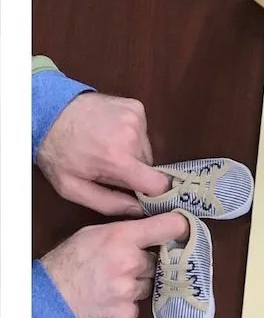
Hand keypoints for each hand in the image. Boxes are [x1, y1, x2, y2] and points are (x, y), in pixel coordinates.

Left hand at [35, 92, 169, 216]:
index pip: (159, 183)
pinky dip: (131, 135)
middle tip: (110, 168)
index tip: (145, 194)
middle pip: (150, 166)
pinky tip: (111, 133)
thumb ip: (108, 203)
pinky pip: (143, 130)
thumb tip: (138, 210)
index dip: (155, 192)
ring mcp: (135, 118)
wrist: (50, 113)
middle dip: (134, 171)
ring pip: (146, 148)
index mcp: (117, 159)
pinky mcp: (135, 107)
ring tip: (107, 147)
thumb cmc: (58, 153)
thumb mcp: (72, 188)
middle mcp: (132, 136)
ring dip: (132, 152)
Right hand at [41, 212, 188, 317]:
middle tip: (120, 267)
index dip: (180, 227)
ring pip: (148, 285)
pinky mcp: (127, 317)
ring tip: (108, 286)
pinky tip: (106, 303)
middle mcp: (130, 264)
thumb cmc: (64, 268)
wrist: (44, 308)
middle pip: (158, 261)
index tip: (187, 229)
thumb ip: (124, 232)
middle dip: (144, 264)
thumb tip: (152, 230)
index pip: (168, 227)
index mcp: (121, 238)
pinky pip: (137, 307)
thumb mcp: (90, 235)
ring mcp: (130, 293)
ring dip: (136, 286)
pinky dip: (126, 306)